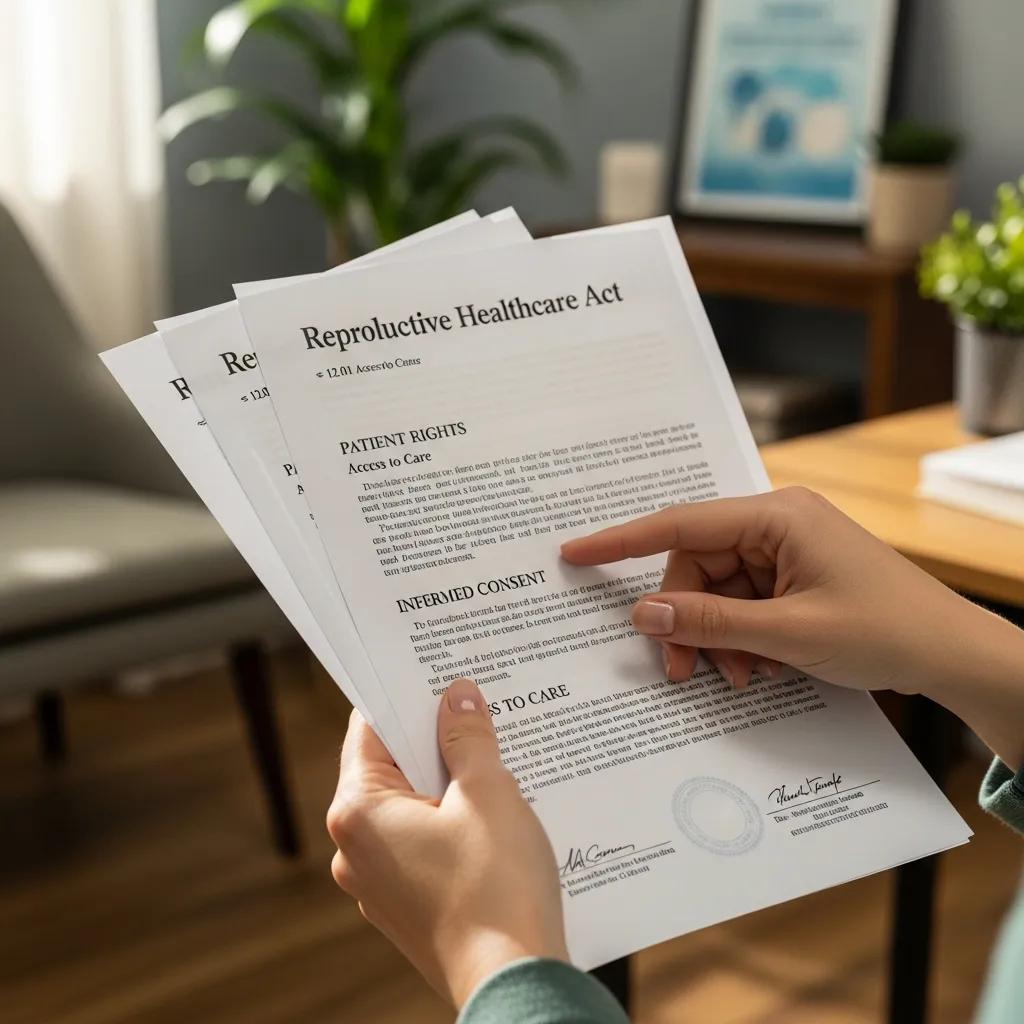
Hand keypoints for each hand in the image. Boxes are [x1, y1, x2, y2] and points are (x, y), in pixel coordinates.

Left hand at [327, 678, 567, 1007]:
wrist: (514, 981)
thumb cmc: (494, 888)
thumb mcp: (487, 793)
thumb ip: (467, 738)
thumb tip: (457, 697)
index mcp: (359, 812)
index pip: (369, 731)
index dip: (405, 699)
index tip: (436, 676)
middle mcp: (355, 849)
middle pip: (390, 768)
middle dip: (435, 740)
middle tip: (476, 711)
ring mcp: (379, 882)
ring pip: (411, 807)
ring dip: (448, 782)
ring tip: (494, 760)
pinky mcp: (408, 904)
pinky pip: (423, 843)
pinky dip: (451, 821)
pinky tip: (493, 813)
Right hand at [562, 487, 1023, 768]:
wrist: (955, 656)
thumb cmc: (887, 630)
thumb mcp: (789, 633)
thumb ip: (711, 622)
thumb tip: (644, 612)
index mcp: (777, 516)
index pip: (681, 523)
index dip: (622, 540)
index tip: (576, 552)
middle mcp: (777, 524)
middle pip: (697, 568)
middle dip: (687, 620)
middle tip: (682, 671)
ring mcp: (787, 552)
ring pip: (718, 592)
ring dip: (717, 638)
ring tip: (740, 678)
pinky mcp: (796, 578)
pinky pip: (744, 604)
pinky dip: (741, 638)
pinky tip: (759, 669)